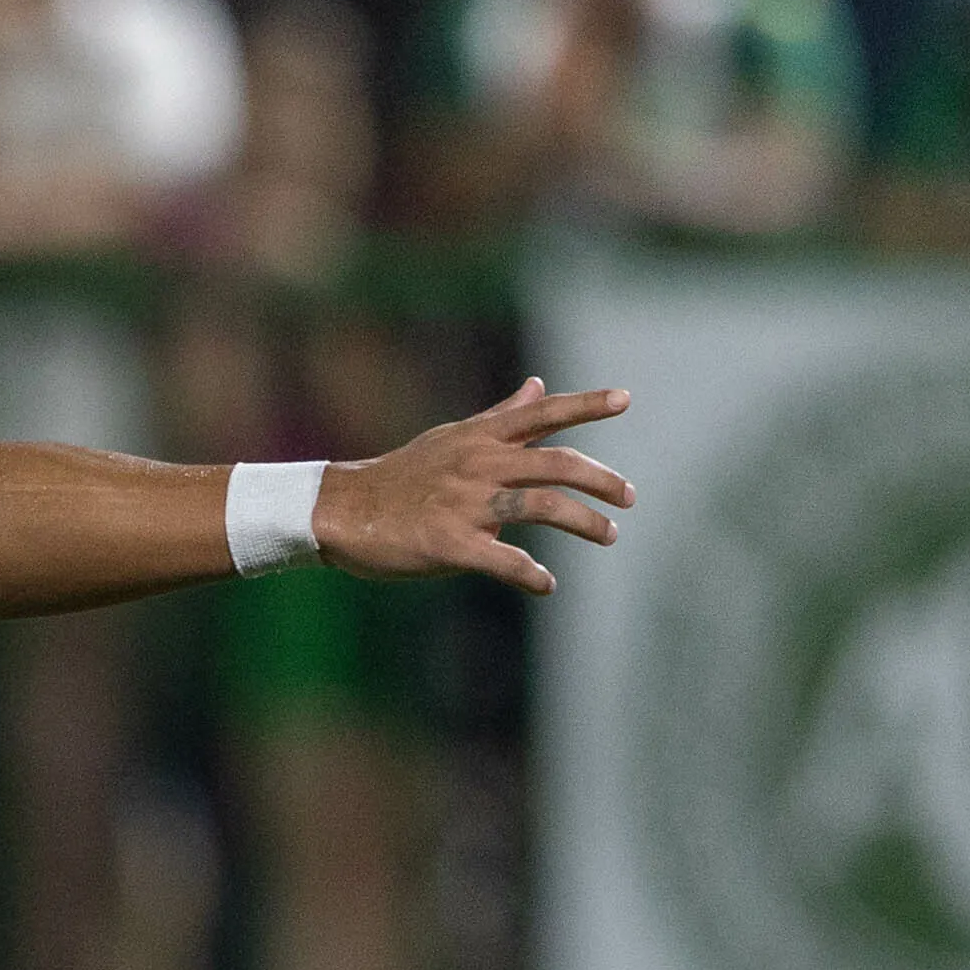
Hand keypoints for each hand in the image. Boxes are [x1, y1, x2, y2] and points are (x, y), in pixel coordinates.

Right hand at [314, 376, 635, 593]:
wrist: (339, 510)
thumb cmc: (400, 476)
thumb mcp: (454, 437)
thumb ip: (503, 417)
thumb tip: (538, 385)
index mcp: (480, 438)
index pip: (542, 413)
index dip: (585, 404)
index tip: (625, 399)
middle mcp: (477, 464)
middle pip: (556, 463)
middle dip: (601, 480)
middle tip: (629, 498)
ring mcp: (463, 504)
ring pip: (541, 506)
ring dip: (583, 522)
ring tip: (608, 536)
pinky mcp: (447, 544)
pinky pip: (502, 559)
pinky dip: (530, 574)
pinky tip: (545, 584)